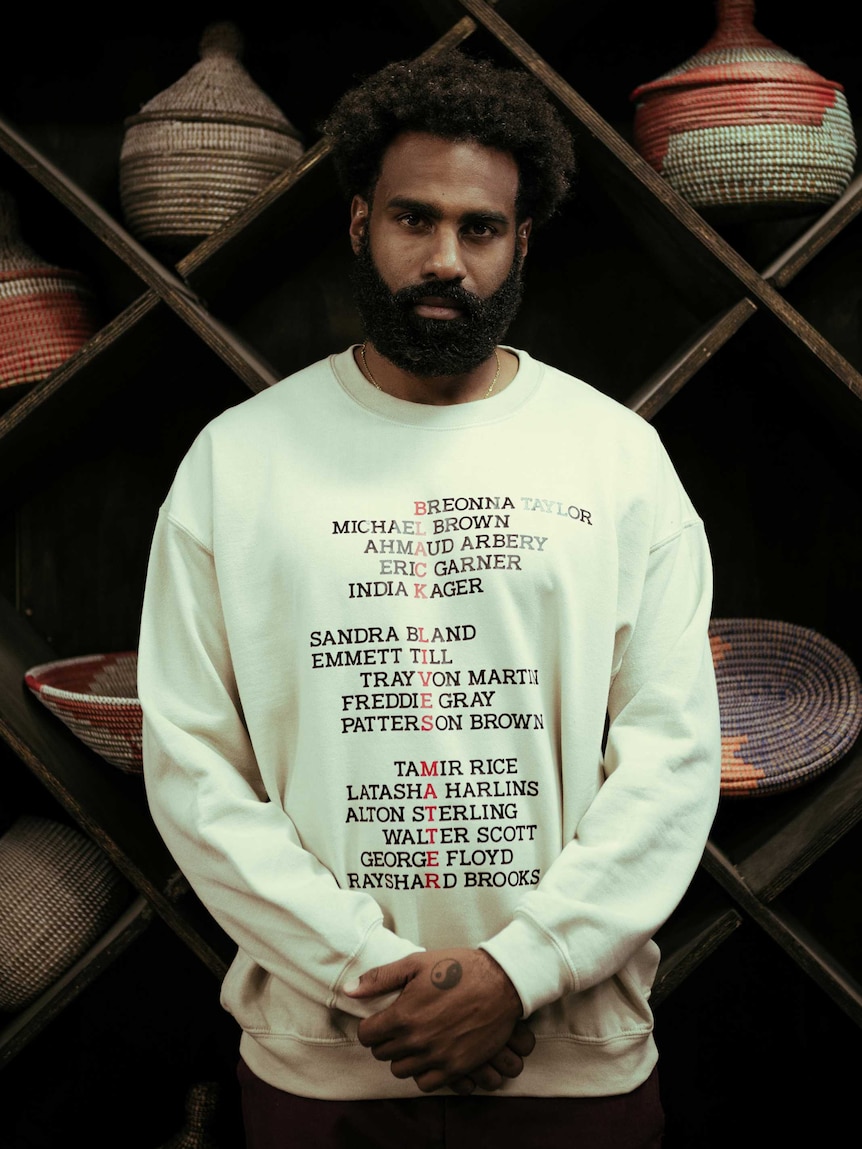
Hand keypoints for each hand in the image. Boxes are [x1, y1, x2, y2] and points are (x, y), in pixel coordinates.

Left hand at [345, 948, 529, 1092]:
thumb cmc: (458, 968)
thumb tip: (349, 990)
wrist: (501, 983)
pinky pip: (426, 1084)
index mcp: (403, 1016)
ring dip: (403, 1056)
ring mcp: (436, 1057)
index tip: (381, 1019)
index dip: (371, 1026)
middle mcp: (416, 1041)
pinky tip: (430, 1054)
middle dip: (386, 1040)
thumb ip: (380, 978)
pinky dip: (423, 1072)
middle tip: (400, 1025)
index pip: (367, 1036)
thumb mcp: (416, 963)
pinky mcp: (456, 1068)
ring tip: (415, 1039)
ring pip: (401, 1070)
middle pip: (382, 1054)